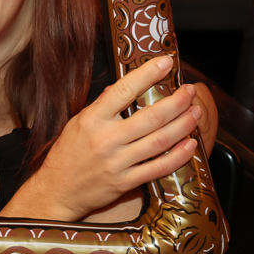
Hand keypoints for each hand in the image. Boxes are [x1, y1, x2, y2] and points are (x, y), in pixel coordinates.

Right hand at [26, 55, 201, 220]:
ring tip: (195, 112)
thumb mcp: (77, 123)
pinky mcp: (125, 182)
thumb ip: (100, 106)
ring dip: (182, 125)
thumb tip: (118, 88)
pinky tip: (190, 145)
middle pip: (150, 117)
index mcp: (93, 119)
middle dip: (176, 102)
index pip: (123, 91)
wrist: (57, 190)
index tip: (165, 63)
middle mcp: (106, 139)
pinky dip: (178, 157)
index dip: (147, 75)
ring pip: (159, 141)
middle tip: (189, 91)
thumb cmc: (66, 154)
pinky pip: (158, 168)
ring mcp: (117, 162)